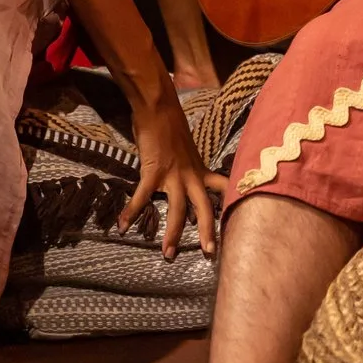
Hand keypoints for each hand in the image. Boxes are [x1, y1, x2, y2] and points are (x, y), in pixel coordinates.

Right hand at [124, 93, 224, 258]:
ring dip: (172, 233)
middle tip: (209, 252)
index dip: (231, 203)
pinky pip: (142, 196)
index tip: (239, 221)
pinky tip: (122, 226)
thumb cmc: (171, 126)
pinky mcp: (154, 171)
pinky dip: (132, 212)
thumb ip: (188, 166)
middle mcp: (191, 175)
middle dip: (207, 231)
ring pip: (177, 209)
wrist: (159, 108)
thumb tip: (184, 177)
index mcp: (200, 169)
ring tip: (168, 253)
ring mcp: (173, 174)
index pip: (223, 188)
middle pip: (205, 207)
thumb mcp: (187, 149)